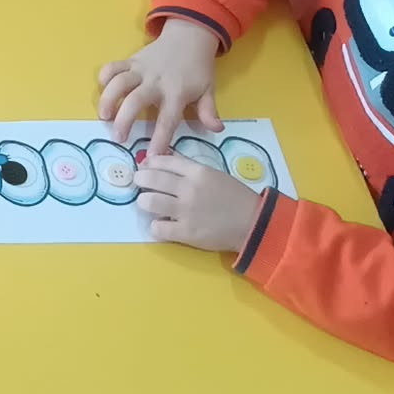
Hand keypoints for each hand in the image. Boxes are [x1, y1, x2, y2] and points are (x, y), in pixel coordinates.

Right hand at [98, 18, 222, 155]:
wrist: (190, 36)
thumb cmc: (198, 67)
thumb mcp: (208, 89)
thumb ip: (209, 111)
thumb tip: (217, 129)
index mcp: (176, 93)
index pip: (167, 120)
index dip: (159, 139)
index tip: (151, 156)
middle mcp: (156, 82)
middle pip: (135, 101)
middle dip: (124, 120)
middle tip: (118, 137)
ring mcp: (141, 70)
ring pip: (119, 83)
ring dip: (108, 99)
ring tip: (104, 116)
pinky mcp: (131, 60)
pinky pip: (113, 67)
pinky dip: (105, 76)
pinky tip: (102, 88)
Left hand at [135, 154, 261, 252]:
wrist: (253, 223)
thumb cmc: (235, 198)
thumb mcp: (215, 175)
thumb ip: (190, 170)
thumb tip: (163, 162)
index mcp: (198, 172)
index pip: (163, 161)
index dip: (149, 163)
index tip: (144, 167)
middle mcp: (189, 189)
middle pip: (150, 179)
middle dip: (140, 179)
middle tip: (139, 183)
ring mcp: (186, 211)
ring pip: (148, 202)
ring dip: (145, 202)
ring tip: (149, 204)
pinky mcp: (186, 232)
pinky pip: (157, 228)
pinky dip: (156, 227)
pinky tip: (162, 225)